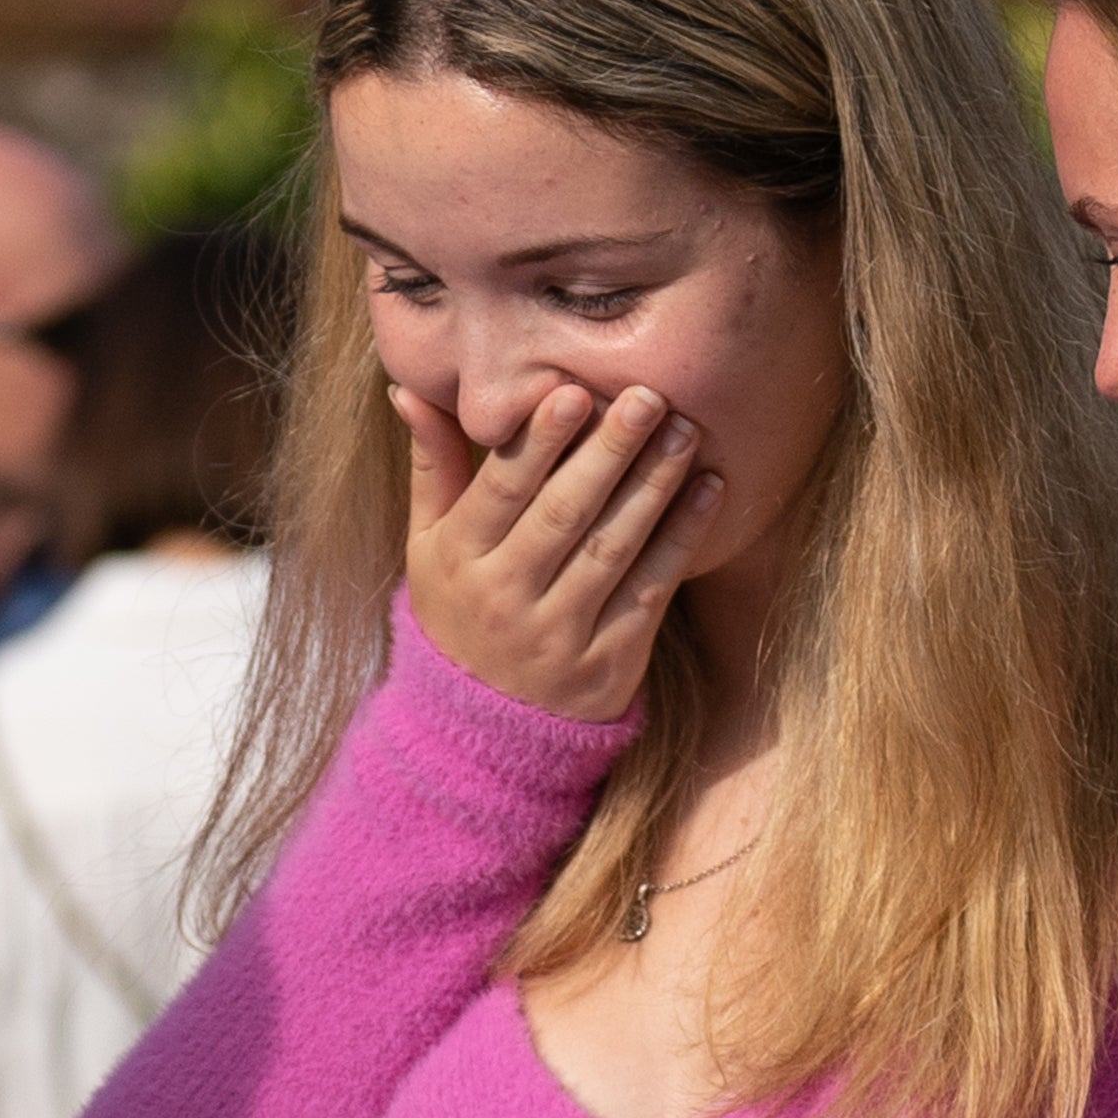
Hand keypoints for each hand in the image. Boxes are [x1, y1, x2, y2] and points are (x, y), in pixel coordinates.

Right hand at [398, 373, 724, 721]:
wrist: (484, 728)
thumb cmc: (459, 609)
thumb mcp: (429, 544)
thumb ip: (433, 465)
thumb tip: (408, 388)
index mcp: (458, 559)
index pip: (501, 490)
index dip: (538, 442)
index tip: (572, 391)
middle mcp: (505, 598)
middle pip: (563, 515)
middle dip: (608, 452)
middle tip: (647, 396)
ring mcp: (558, 635)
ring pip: (611, 550)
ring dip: (654, 487)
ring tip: (685, 432)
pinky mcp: (607, 664)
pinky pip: (650, 591)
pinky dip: (682, 539)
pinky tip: (708, 491)